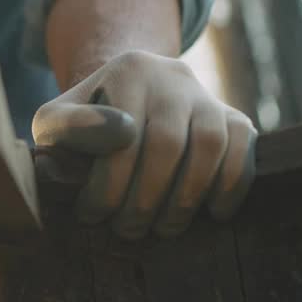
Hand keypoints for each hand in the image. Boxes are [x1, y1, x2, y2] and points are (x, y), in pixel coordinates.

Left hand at [32, 50, 257, 239]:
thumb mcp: (57, 119)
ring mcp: (205, 95)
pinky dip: (231, 184)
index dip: (109, 183)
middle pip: (167, 143)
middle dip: (146, 197)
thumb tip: (115, 139)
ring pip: (209, 145)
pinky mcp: (233, 116)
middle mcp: (171, 76)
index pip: (122, 135)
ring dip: (187, 196)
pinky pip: (243, 148)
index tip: (92, 214)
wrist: (125, 96)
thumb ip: (66, 128)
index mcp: (127, 71)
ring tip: (163, 227)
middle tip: (127, 230)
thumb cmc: (85, 120)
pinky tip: (212, 213)